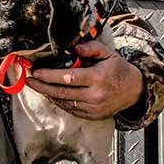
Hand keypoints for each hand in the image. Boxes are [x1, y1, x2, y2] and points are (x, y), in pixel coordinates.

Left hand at [25, 40, 143, 120]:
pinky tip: (52, 94)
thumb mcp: (108, 54)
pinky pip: (71, 109)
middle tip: (29, 80)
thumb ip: (92, 48)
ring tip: (37, 86)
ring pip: (64, 102)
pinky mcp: (93, 116)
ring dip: (48, 94)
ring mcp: (94, 108)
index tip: (36, 72)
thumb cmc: (119, 70)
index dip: (49, 76)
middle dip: (42, 86)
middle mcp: (95, 95)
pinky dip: (60, 102)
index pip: (68, 78)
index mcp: (98, 78)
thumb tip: (74, 48)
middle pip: (62, 92)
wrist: (135, 91)